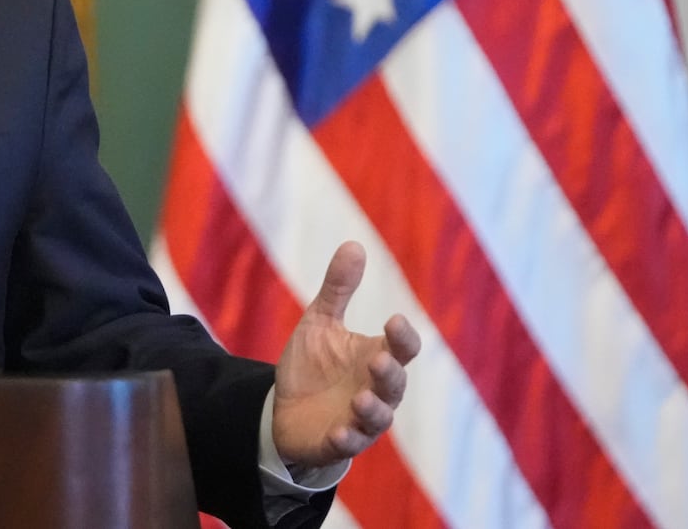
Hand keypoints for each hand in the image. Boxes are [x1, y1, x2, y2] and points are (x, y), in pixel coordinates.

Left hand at [271, 241, 419, 467]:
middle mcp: (375, 390)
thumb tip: (354, 243)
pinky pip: (349, 444)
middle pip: (394, 384)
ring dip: (373, 409)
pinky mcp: (338, 441)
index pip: (401, 348)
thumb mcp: (320, 322)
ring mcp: (359, 419)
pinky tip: (339, 432)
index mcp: (375, 357)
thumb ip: (339, 289)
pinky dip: (347, 439)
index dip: (402, 336)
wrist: (286, 409)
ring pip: (378, 418)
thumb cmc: (313, 365)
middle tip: (379, 360)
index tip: (394, 319)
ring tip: (362, 398)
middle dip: (389, 373)